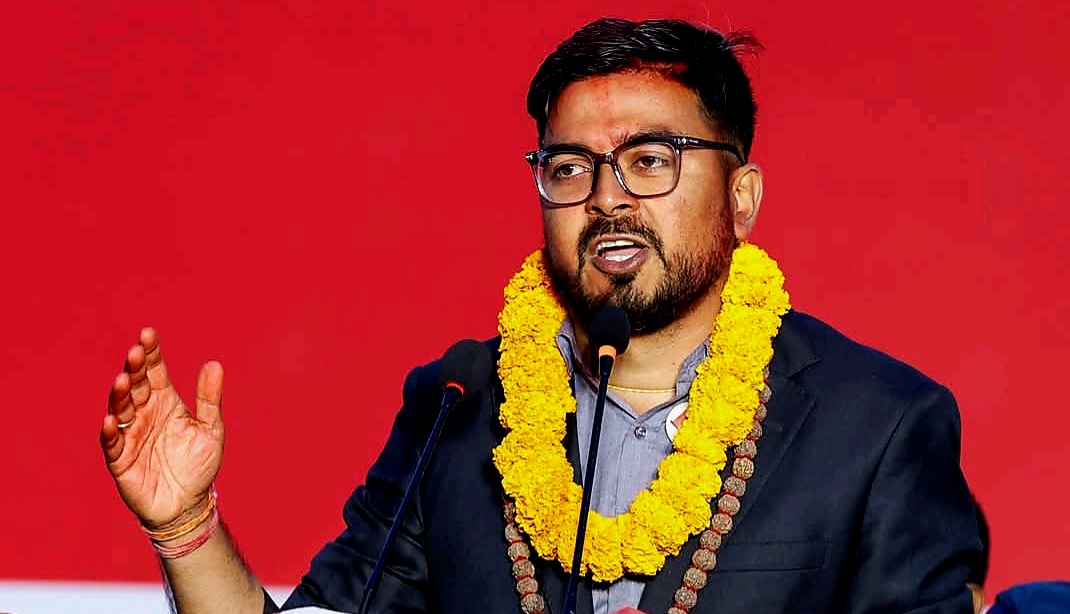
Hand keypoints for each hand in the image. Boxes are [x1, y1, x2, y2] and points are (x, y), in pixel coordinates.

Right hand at [100, 327, 224, 530]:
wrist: (189, 503)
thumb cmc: (198, 464)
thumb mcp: (210, 429)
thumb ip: (209, 398)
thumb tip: (215, 363)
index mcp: (165, 402)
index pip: (154, 372)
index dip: (151, 353)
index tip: (149, 334)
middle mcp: (144, 414)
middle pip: (135, 386)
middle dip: (134, 369)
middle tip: (137, 352)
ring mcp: (130, 435)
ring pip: (120, 409)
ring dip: (120, 395)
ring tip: (124, 379)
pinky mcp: (121, 460)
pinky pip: (112, 444)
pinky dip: (110, 433)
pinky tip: (111, 421)